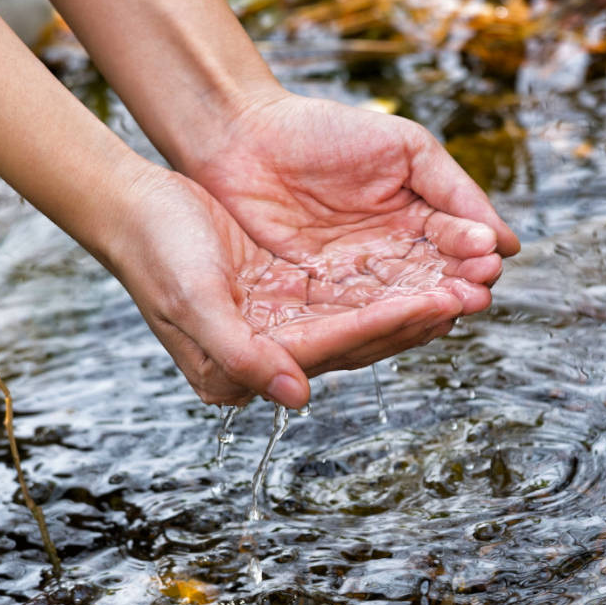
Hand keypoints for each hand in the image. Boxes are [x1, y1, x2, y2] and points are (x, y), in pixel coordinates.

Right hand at [108, 164, 464, 406]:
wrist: (133, 206)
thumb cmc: (155, 253)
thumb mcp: (194, 301)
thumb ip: (243, 355)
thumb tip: (300, 398)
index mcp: (239, 371)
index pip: (330, 350)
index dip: (386, 326)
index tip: (438, 303)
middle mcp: (264, 358)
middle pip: (355, 341)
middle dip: (415, 318)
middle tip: (472, 295)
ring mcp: (277, 326)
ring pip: (359, 319)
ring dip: (411, 302)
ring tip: (463, 284)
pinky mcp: (284, 296)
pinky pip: (347, 295)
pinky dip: (387, 284)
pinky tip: (426, 270)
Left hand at [183, 91, 521, 320]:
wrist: (243, 137)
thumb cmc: (323, 131)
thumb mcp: (404, 148)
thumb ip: (453, 189)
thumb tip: (506, 240)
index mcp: (419, 215)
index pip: (457, 243)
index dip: (474, 254)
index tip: (489, 260)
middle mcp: (392, 250)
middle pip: (434, 278)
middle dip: (458, 286)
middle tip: (476, 293)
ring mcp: (355, 274)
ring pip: (400, 300)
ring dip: (426, 307)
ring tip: (450, 308)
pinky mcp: (317, 293)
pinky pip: (355, 312)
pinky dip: (379, 319)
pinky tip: (401, 319)